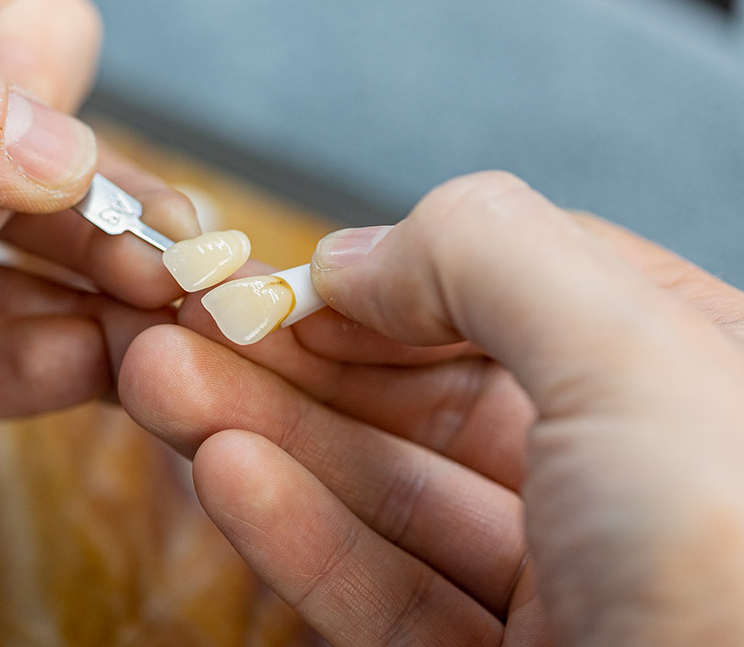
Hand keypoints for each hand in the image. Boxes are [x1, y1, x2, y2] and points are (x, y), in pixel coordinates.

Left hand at [0, 0, 198, 484]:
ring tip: (166, 333)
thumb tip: (58, 143)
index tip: (40, 152)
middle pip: (26, 173)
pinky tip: (89, 375)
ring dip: (88, 305)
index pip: (13, 36)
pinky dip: (13, 377)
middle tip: (190, 270)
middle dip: (112, 217)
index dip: (43, 91)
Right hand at [120, 172, 743, 645]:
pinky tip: (222, 472)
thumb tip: (356, 255)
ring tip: (162, 383)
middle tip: (183, 326)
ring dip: (268, 433)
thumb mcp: (632, 355)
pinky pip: (384, 593)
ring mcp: (563, 583)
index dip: (381, 278)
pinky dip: (297, 531)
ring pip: (387, 490)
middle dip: (290, 355)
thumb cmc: (742, 575)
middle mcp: (625, 478)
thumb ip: (490, 258)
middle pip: (422, 393)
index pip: (508, 291)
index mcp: (686, 376)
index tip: (278, 279)